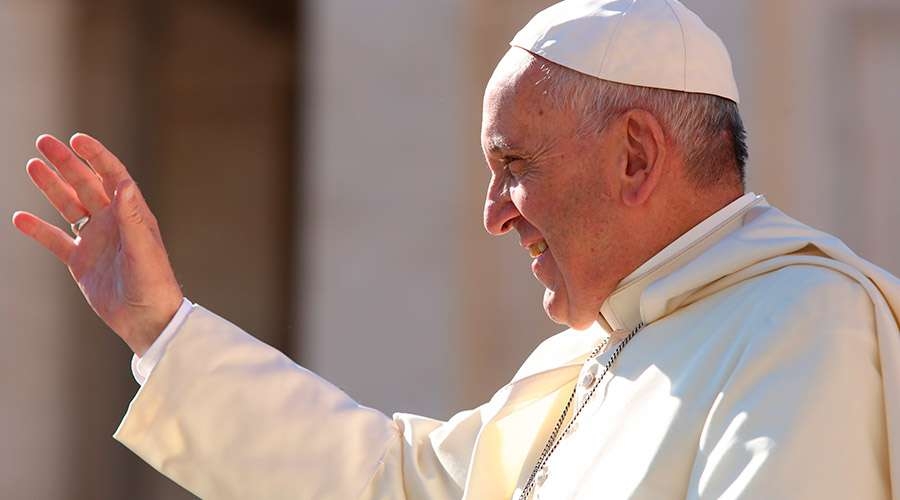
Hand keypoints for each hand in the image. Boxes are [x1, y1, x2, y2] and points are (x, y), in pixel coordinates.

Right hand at [12, 133, 183, 355]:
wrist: (147, 319)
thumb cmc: (154, 284)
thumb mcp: (144, 249)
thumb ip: (132, 217)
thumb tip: (124, 184)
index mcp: (132, 215)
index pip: (113, 176)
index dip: (96, 156)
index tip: (77, 139)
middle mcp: (113, 223)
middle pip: (86, 184)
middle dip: (66, 162)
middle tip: (44, 141)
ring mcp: (95, 240)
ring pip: (69, 206)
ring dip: (51, 186)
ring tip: (32, 165)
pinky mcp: (81, 261)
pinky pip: (55, 240)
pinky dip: (38, 229)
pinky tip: (20, 218)